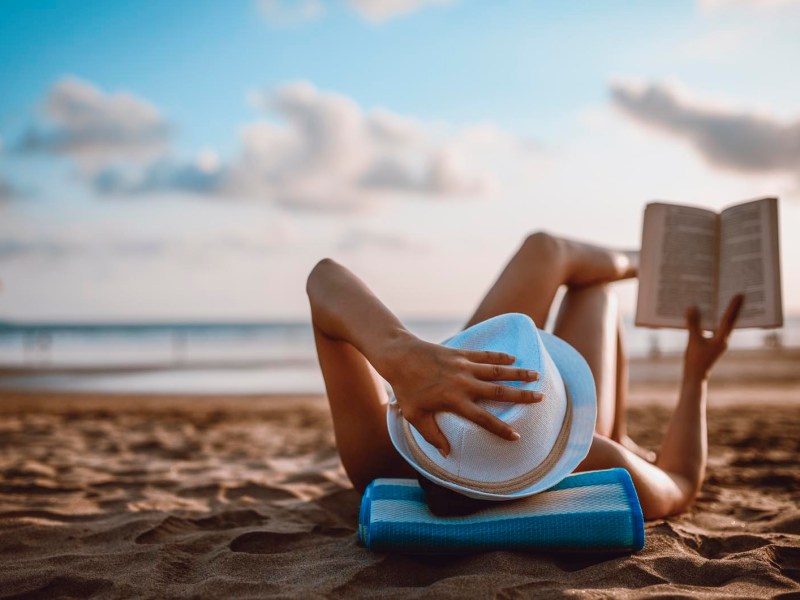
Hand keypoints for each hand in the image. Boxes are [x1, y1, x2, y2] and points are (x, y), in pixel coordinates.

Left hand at [383, 334, 541, 456]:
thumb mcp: (415, 416)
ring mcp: (464, 366)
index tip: (517, 436)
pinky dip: (500, 356)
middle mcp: (464, 383)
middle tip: (541, 398)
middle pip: (499, 392)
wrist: (399, 357)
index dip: (500, 429)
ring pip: (497, 370)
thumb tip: (447, 454)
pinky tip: (513, 358)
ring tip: (537, 375)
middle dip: (522, 396)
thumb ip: (432, 435)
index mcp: (454, 401)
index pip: (482, 419)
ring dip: (518, 373)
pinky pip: (485, 355)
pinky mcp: (461, 353)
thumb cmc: (406, 388)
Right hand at [684, 294, 743, 380]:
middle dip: (733, 308)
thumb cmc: (695, 360)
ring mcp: (718, 342)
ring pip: (723, 325)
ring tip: (726, 301)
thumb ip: (693, 323)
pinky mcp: (712, 344)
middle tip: (739, 295)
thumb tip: (692, 307)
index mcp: (721, 339)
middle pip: (730, 321)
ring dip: (725, 313)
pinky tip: (709, 315)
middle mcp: (723, 340)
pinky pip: (715, 329)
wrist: (695, 376)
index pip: (729, 319)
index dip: (733, 306)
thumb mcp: (693, 340)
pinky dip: (714, 320)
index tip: (740, 295)